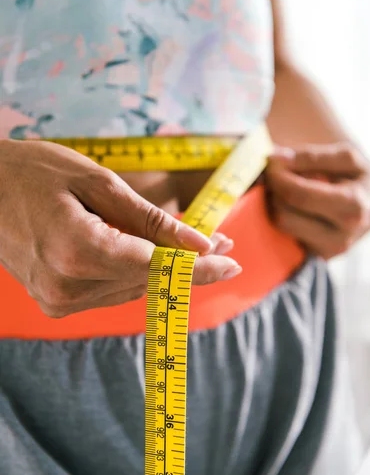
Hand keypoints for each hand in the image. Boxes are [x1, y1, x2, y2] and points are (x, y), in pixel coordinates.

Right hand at [0, 139, 240, 317]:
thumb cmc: (33, 172)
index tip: (232, 260)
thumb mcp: (97, 182)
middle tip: (221, 242)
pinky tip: (149, 254)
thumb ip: (151, 220)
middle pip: (150, 282)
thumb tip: (200, 243)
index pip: (158, 268)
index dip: (199, 266)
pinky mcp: (56, 302)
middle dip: (188, 264)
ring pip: (134, 289)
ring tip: (191, 245)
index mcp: (78, 252)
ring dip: (165, 270)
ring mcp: (59, 300)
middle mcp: (68, 287)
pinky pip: (112, 291)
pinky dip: (136, 273)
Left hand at [266, 143, 369, 258]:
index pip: (298, 195)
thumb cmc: (362, 177)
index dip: (277, 177)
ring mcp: (330, 251)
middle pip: (284, 213)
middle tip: (275, 173)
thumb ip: (312, 156)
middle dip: (273, 190)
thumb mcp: (346, 157)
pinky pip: (287, 236)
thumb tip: (277, 158)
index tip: (270, 162)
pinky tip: (292, 205)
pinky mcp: (319, 258)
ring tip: (286, 187)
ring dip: (275, 203)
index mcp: (353, 207)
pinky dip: (284, 217)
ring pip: (281, 227)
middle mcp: (342, 235)